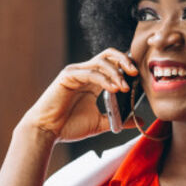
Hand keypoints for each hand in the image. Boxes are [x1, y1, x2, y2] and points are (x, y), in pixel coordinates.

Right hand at [20, 49, 139, 142]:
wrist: (47, 131)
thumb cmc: (68, 127)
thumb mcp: (100, 123)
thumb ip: (119, 119)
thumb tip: (138, 119)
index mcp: (93, 81)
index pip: (113, 64)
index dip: (127, 66)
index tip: (138, 78)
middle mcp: (85, 73)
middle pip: (109, 55)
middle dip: (124, 60)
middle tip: (135, 74)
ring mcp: (76, 72)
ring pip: (101, 61)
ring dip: (116, 72)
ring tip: (123, 87)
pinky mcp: (68, 76)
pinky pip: (90, 72)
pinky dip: (104, 79)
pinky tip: (113, 89)